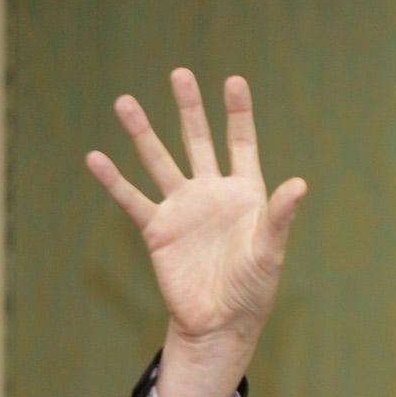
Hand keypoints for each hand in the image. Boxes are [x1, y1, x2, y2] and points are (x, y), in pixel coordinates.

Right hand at [86, 68, 306, 396]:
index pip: (241, 143)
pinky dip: (114, 180)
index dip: (238, 113)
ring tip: (125, 102)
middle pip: (198, 141)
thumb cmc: (253, 288)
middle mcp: (211, 193)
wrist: (220, 322)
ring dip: (142, 133)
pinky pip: (133, 200)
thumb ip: (280, 216)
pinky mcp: (158, 230)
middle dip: (190, 109)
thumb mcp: (271, 251)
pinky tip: (96, 158)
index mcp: (245, 193)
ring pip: (160, 161)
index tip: (234, 80)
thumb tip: (299, 184)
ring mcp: (182, 209)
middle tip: (179, 74)